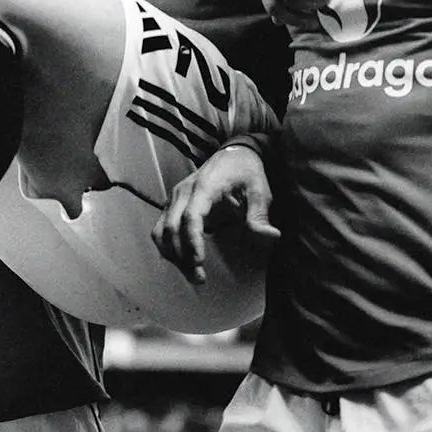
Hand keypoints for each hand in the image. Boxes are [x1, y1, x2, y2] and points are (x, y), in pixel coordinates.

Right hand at [153, 145, 279, 285]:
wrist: (233, 154)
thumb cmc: (246, 172)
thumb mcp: (260, 190)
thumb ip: (260, 214)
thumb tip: (272, 236)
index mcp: (204, 187)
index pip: (191, 216)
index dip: (193, 240)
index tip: (200, 261)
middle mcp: (183, 192)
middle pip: (171, 227)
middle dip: (181, 255)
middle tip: (199, 277)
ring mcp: (174, 198)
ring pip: (161, 230)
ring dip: (172, 254)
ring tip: (191, 272)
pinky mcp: (172, 204)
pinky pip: (160, 229)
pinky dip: (167, 247)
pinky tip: (182, 261)